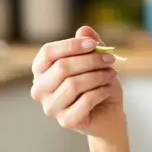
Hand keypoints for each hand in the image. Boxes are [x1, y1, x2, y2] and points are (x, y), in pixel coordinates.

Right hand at [30, 26, 125, 140]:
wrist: (108, 114)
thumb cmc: (97, 83)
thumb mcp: (95, 59)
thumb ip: (88, 44)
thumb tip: (84, 30)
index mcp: (41, 71)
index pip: (48, 52)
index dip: (71, 45)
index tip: (93, 44)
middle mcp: (40, 90)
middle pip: (62, 67)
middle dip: (90, 60)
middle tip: (110, 59)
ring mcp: (51, 107)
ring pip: (73, 84)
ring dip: (98, 76)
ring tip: (111, 74)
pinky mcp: (66, 121)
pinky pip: (85, 101)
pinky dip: (100, 92)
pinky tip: (107, 89)